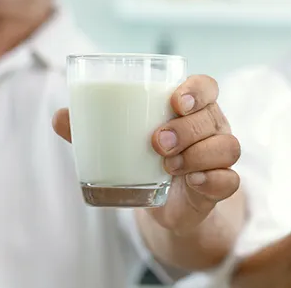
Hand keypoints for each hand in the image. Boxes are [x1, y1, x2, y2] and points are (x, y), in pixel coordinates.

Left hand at [52, 74, 240, 232]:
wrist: (163, 203)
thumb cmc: (144, 158)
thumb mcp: (119, 142)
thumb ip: (91, 129)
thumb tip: (59, 116)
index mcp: (190, 108)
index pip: (207, 87)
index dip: (197, 90)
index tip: (175, 100)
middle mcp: (211, 127)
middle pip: (212, 117)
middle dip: (185, 128)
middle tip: (156, 142)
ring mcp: (219, 157)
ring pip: (227, 146)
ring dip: (198, 154)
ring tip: (167, 165)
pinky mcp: (220, 186)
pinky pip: (231, 180)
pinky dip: (213, 180)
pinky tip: (192, 182)